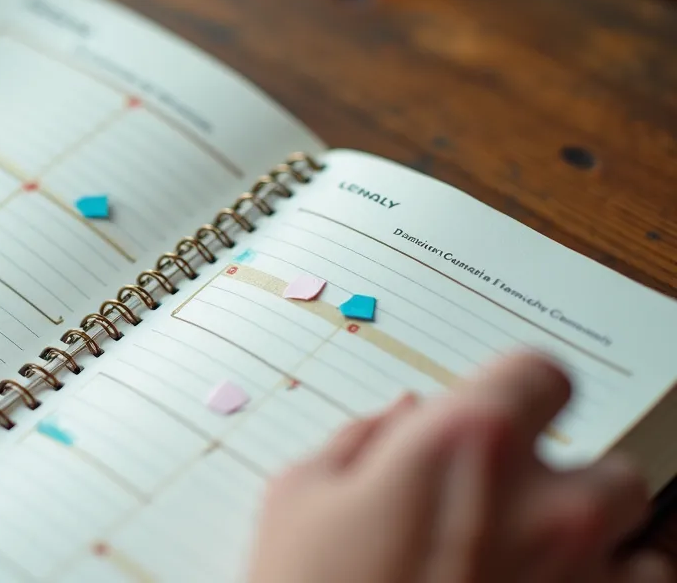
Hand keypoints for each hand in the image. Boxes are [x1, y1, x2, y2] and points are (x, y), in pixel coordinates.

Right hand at [248, 351, 672, 582]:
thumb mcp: (300, 495)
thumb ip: (360, 440)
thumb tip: (399, 418)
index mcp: (466, 443)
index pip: (541, 373)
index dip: (518, 390)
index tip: (504, 411)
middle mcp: (540, 503)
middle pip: (606, 464)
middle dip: (565, 481)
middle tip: (511, 506)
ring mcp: (576, 575)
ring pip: (634, 537)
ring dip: (595, 542)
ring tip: (535, 561)